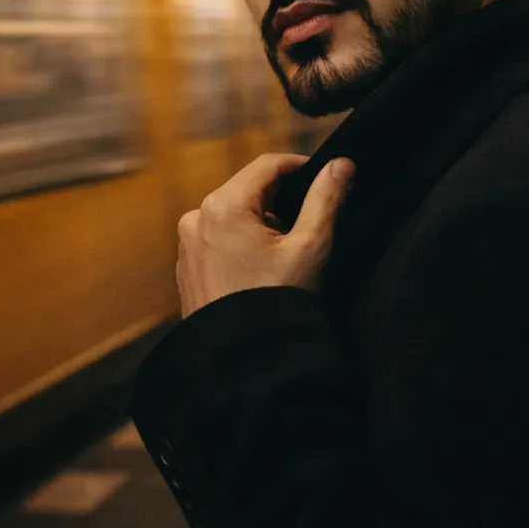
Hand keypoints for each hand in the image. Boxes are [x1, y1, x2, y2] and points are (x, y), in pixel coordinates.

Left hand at [176, 153, 355, 317]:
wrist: (240, 362)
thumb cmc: (275, 303)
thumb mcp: (310, 247)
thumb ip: (326, 199)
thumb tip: (341, 164)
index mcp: (223, 206)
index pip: (267, 165)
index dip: (299, 166)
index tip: (324, 178)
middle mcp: (196, 219)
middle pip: (248, 190)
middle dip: (280, 202)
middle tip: (308, 226)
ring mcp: (187, 245)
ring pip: (233, 217)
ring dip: (260, 225)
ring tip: (285, 257)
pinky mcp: (187, 269)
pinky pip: (218, 242)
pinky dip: (241, 246)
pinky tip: (261, 274)